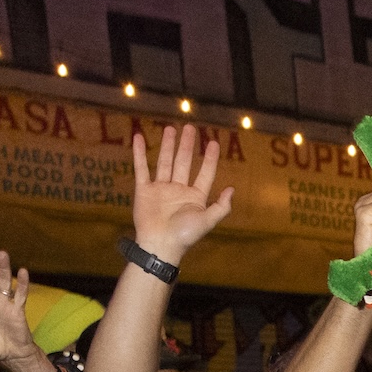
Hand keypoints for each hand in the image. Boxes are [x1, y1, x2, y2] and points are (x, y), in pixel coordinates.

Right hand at [130, 124, 236, 261]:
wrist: (160, 244)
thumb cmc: (185, 235)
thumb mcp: (208, 221)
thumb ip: (221, 206)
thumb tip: (232, 189)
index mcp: (195, 197)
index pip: (204, 173)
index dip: (209, 158)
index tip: (213, 142)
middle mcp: (178, 190)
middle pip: (184, 163)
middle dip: (187, 145)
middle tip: (190, 127)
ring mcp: (161, 189)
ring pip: (165, 162)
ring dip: (168, 145)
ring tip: (171, 128)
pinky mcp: (144, 190)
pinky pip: (141, 168)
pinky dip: (140, 153)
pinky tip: (139, 138)